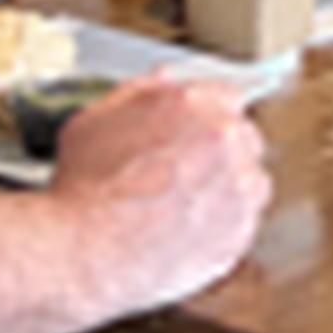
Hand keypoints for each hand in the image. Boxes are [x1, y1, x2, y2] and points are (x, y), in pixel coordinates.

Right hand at [48, 74, 275, 301]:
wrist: (83, 251)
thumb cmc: (83, 188)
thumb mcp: (97, 119)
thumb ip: (140, 93)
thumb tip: (165, 81)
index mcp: (193, 104)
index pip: (228, 96)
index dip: (210, 117)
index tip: (201, 133)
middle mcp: (224, 140)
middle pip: (244, 138)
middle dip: (219, 153)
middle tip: (185, 176)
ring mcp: (237, 187)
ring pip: (250, 182)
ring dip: (228, 189)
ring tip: (186, 208)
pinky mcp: (239, 231)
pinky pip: (244, 223)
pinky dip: (224, 227)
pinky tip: (188, 232)